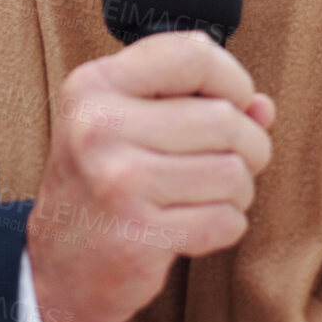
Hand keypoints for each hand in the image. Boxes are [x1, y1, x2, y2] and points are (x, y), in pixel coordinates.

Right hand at [25, 31, 275, 321]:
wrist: (58, 267)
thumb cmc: (105, 183)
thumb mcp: (131, 124)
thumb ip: (197, 102)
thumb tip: (263, 107)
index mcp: (95, 85)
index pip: (194, 54)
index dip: (233, 80)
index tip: (233, 104)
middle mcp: (100, 127)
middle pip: (226, 119)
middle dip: (249, 146)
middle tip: (229, 164)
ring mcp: (117, 182)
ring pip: (234, 173)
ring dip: (238, 191)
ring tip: (207, 196)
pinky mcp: (137, 236)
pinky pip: (226, 220)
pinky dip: (226, 226)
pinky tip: (194, 226)